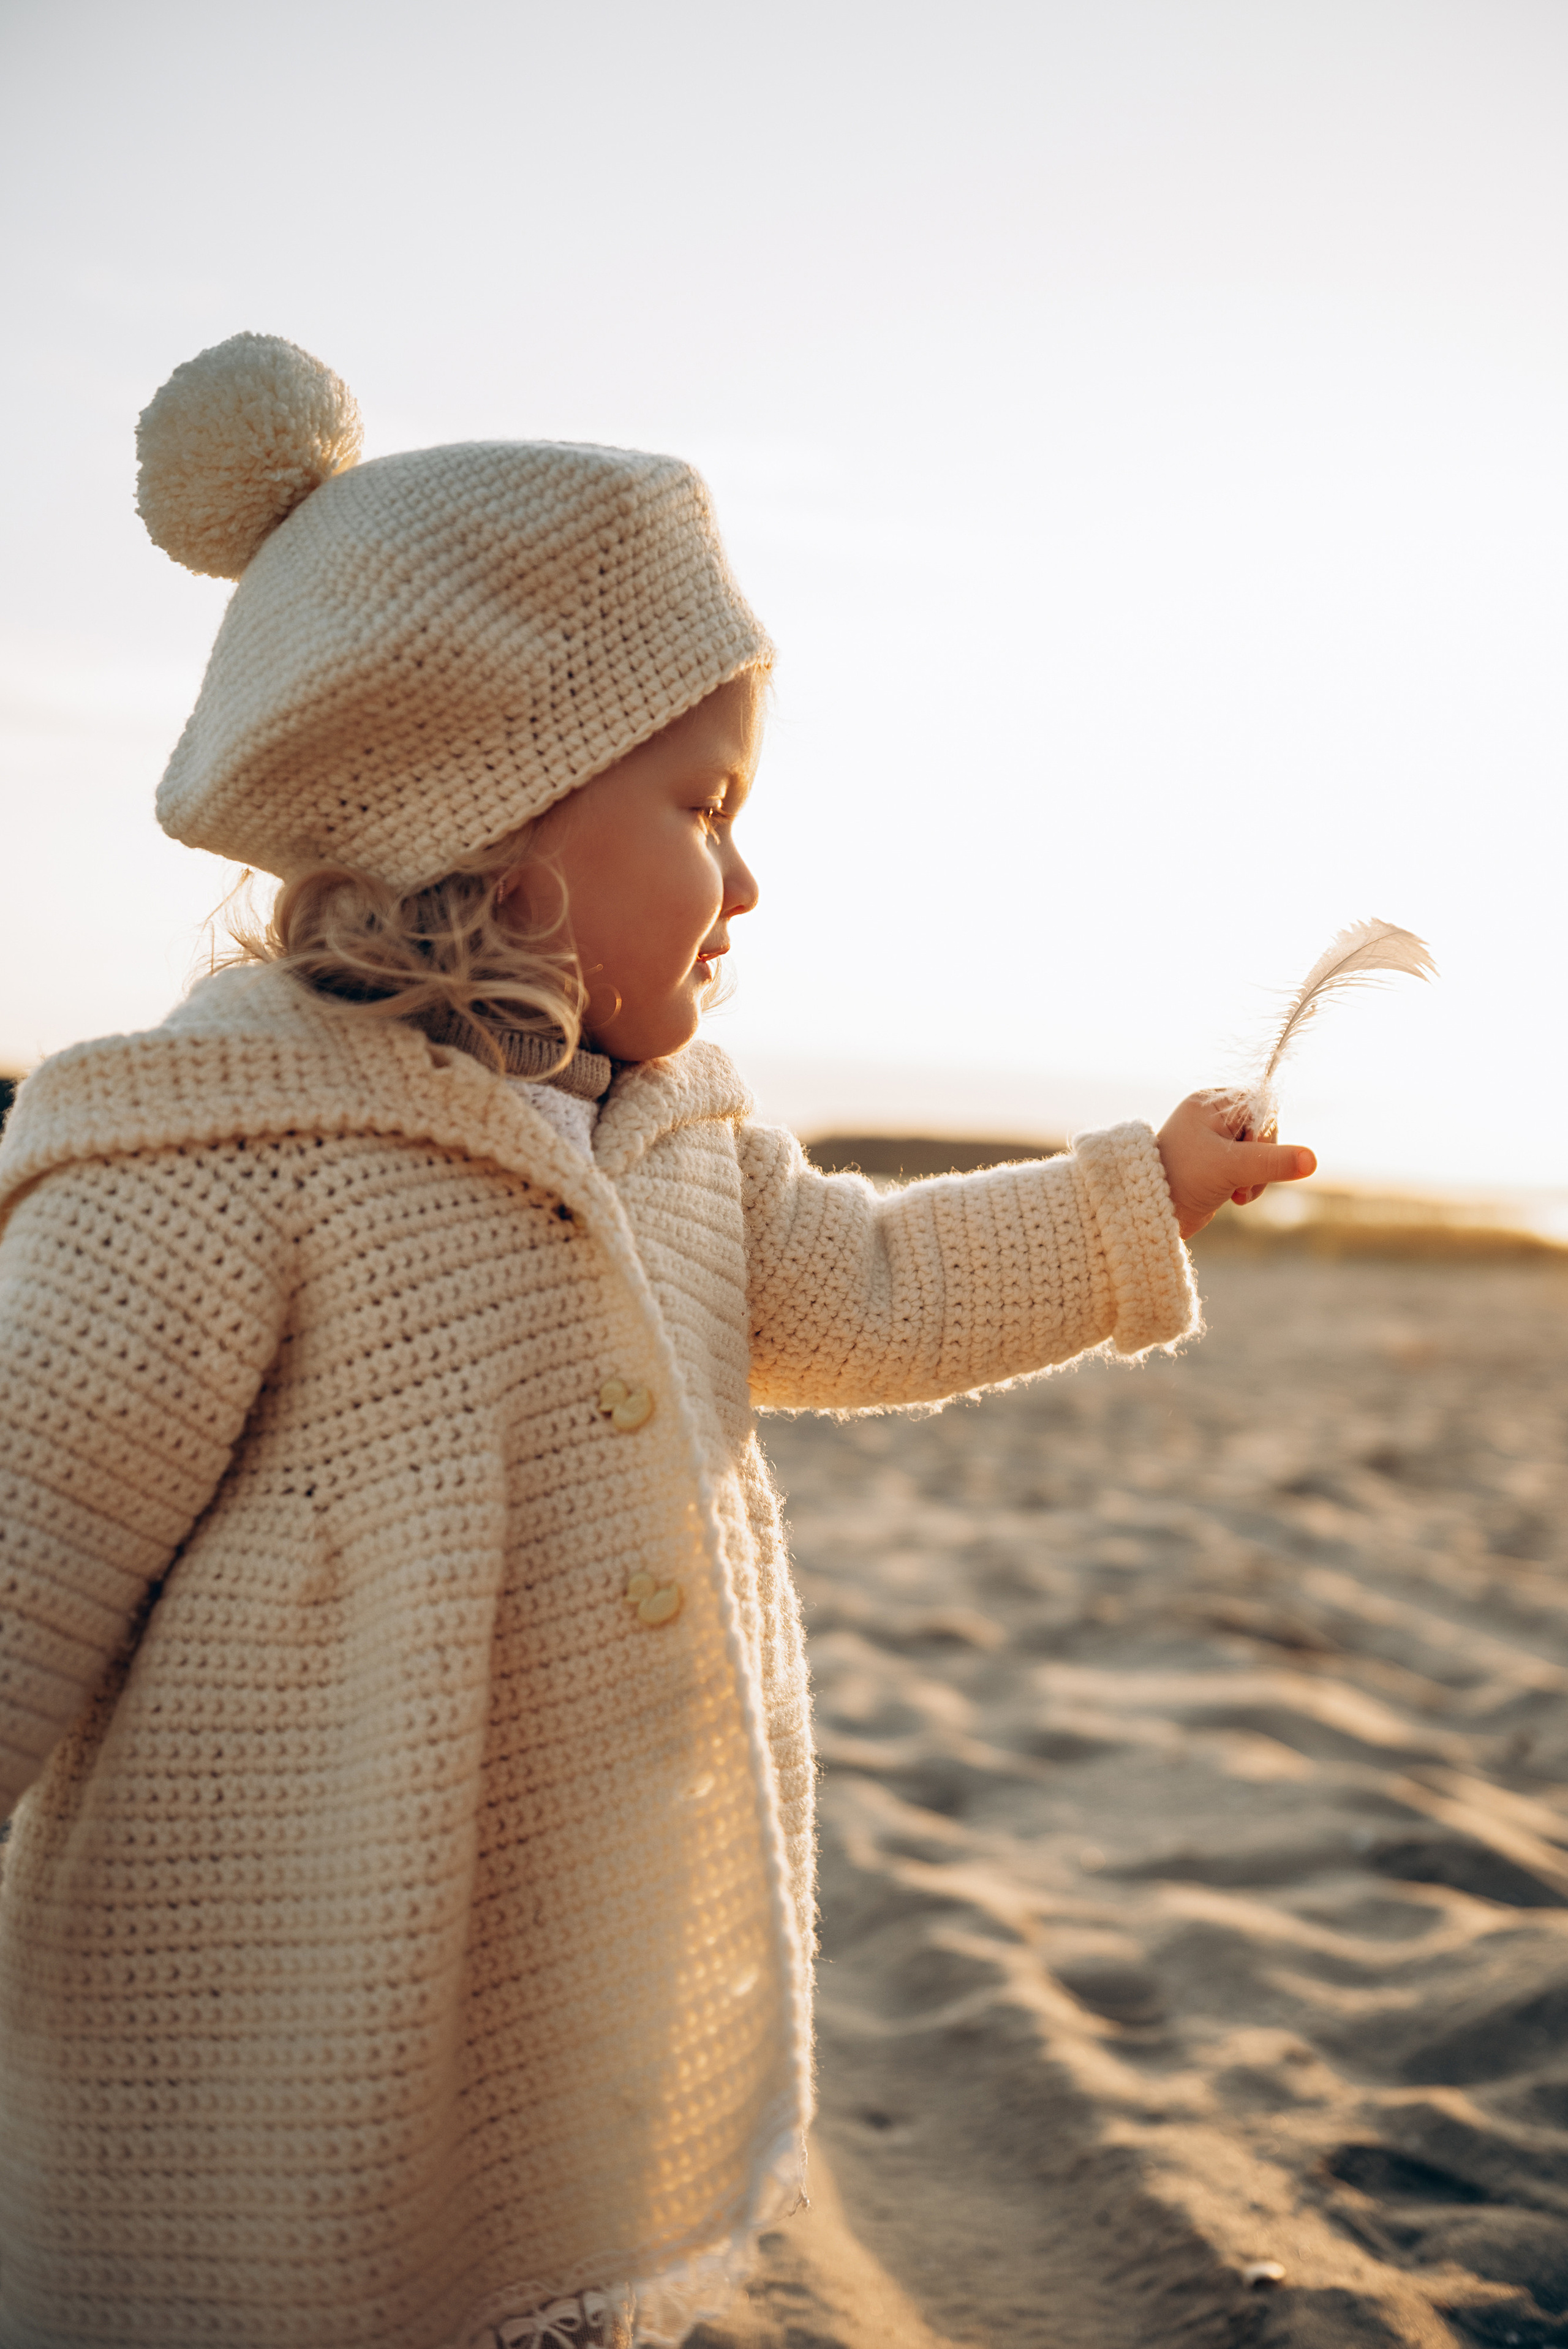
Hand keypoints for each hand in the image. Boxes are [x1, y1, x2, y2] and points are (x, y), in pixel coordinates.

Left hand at [1156, 1092, 1315, 1240]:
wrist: (1150, 1211)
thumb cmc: (1182, 1180)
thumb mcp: (1231, 1168)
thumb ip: (1273, 1162)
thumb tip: (1312, 1160)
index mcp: (1210, 1103)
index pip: (1261, 1104)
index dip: (1266, 1132)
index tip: (1253, 1153)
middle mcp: (1212, 1117)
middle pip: (1264, 1130)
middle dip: (1262, 1160)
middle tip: (1244, 1180)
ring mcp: (1214, 1141)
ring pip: (1259, 1152)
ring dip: (1256, 1177)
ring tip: (1238, 1193)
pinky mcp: (1216, 1163)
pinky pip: (1249, 1167)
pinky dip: (1248, 1184)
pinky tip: (1234, 1197)